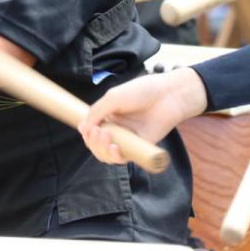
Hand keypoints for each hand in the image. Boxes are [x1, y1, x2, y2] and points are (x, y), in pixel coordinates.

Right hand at [79, 67, 206, 164]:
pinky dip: (116, 157)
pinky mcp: (139, 148)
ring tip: (107, 139)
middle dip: (93, 142)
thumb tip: (82, 128)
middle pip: (97, 145)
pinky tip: (115, 149)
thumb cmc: (141, 91)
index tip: (87, 129)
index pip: (90, 131)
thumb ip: (97, 112)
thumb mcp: (113, 97)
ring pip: (107, 155)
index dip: (86, 133)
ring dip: (102, 150)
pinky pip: (124, 158)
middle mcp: (116, 129)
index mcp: (108, 116)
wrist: (167, 96)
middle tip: (99, 133)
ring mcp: (127, 139)